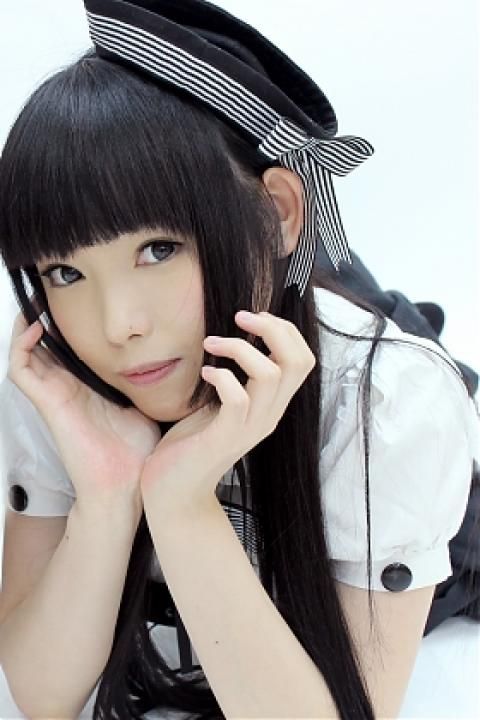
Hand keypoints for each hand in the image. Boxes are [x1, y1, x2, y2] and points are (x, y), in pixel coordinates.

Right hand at [7, 310, 161, 516]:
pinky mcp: (47, 403)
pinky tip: (34, 328)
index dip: (65, 327)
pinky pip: (21, 370)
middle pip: (44, 347)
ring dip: (25, 328)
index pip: (68, 351)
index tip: (75, 301)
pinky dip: (20, 347)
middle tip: (47, 293)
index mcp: (88, 388)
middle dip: (43, 319)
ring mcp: (54, 395)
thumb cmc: (135, 454)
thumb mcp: (144, 406)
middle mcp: (67, 389)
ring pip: (25, 354)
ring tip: (34, 304)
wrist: (126, 486)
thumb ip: (146, 385)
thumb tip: (168, 363)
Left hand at [139, 310, 315, 504]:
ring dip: (239, 348)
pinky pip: (237, 399)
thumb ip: (236, 377)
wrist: (175, 490)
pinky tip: (205, 374)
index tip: (253, 319)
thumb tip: (235, 337)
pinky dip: (221, 377)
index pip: (303, 359)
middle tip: (240, 318)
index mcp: (273, 405)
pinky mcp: (225, 437)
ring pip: (270, 375)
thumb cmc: (193, 442)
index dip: (284, 330)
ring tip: (211, 343)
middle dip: (273, 329)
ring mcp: (250, 428)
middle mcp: (270, 415)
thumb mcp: (222, 402)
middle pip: (298, 361)